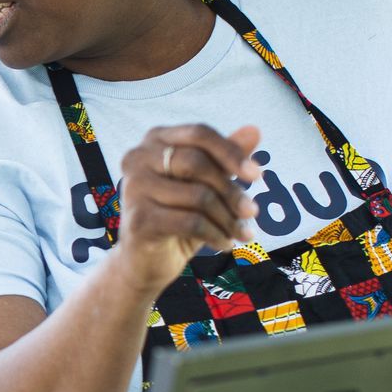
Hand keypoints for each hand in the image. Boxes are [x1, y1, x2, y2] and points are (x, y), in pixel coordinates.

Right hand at [113, 123, 262, 295]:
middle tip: (252, 211)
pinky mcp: (139, 219)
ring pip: (199, 196)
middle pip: (197, 163)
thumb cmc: (177, 216)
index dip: (231, 152)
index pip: (199, 133)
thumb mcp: (205, 185)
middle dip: (231, 190)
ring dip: (228, 219)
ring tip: (242, 233)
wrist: (144, 260)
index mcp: (155, 140)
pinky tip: (225, 244)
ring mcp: (134, 188)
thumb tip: (255, 130)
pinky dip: (216, 235)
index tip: (257, 176)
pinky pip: (192, 222)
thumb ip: (225, 158)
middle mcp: (137, 158)